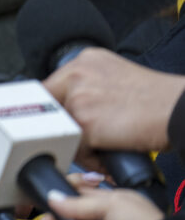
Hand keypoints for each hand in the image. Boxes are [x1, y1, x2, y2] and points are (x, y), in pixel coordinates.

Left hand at [44, 48, 184, 153]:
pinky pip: (76, 149)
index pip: (51, 87)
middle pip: (49, 109)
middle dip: (61, 128)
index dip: (55, 111)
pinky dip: (91, 158)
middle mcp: (78, 74)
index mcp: (86, 61)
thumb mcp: (117, 78)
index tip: (60, 124)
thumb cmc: (159, 100)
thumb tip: (70, 108)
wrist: (181, 110)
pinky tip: (109, 155)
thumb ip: (90, 87)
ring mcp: (79, 98)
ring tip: (103, 149)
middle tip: (82, 139)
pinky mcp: (85, 123)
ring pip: (61, 131)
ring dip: (79, 145)